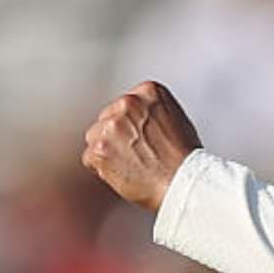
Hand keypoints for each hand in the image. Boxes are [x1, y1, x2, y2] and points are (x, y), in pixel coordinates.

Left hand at [82, 82, 203, 211]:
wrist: (183, 181)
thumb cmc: (184, 157)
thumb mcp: (174, 117)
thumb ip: (150, 112)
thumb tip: (135, 118)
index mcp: (148, 91)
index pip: (122, 105)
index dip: (129, 125)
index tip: (138, 137)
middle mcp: (128, 103)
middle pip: (106, 119)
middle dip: (115, 137)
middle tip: (135, 153)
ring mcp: (112, 125)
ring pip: (94, 137)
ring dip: (106, 151)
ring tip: (131, 163)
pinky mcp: (100, 147)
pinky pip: (89, 158)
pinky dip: (100, 169)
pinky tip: (123, 172)